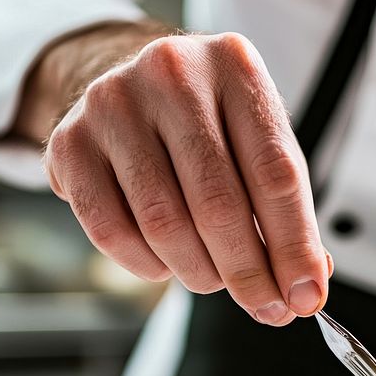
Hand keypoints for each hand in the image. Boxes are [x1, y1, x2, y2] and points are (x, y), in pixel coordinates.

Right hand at [15, 25, 329, 325]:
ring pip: (165, 223)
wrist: (131, 89)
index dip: (294, 246)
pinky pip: (112, 231)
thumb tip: (303, 287)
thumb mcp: (259, 147)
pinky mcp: (70, 141)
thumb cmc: (210, 126)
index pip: (275, 174)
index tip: (305, 295)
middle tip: (266, 307)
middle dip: (248, 272)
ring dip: (199, 272)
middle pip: (220, 203)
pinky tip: (166, 261)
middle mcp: (171, 73)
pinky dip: (148, 265)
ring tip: (215, 278)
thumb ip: (287, 212)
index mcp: (235, 67)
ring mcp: (113, 104)